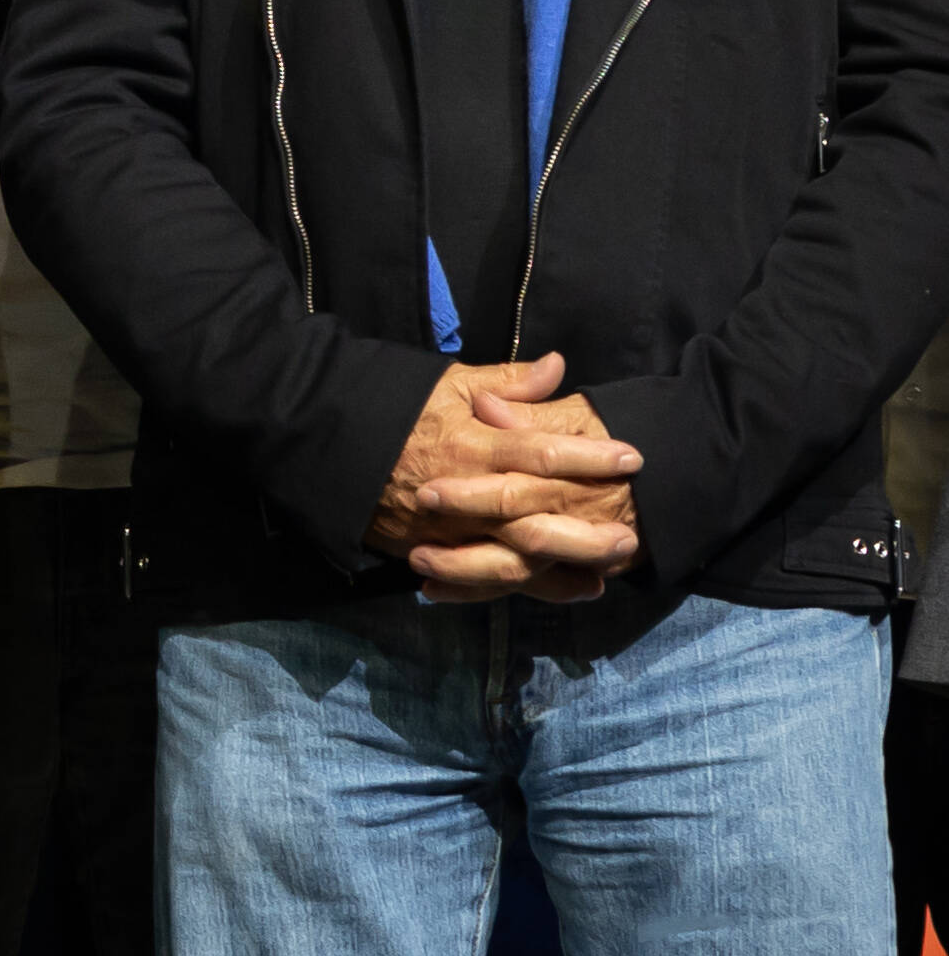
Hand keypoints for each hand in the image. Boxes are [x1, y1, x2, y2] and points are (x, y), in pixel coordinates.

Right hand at [369, 352, 640, 602]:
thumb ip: (507, 383)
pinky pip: (484, 579)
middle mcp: (465, 493)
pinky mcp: (430, 552)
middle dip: (588, 527)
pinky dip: (526, 588)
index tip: (634, 456)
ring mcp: (446, 530)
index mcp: (472, 444)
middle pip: (536, 518)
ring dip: (565, 566)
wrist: (321, 440)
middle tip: (633, 531)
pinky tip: (568, 589)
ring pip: (515, 558)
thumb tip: (557, 366)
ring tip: (609, 570)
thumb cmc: (391, 408)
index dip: (591, 456)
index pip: (544, 452)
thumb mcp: (446, 383)